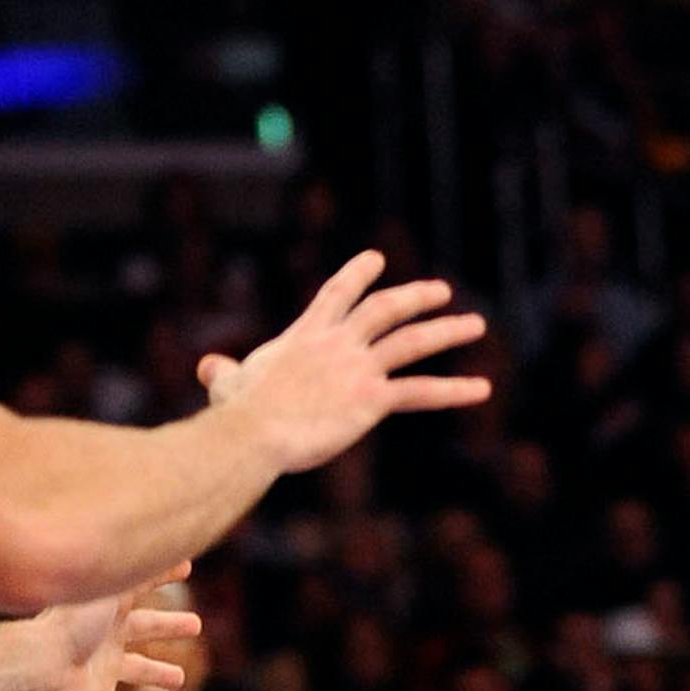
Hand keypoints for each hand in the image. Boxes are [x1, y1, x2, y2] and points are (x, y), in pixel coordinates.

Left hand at [23, 578, 199, 690]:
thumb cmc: (70, 625)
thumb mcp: (112, 591)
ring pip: (135, 671)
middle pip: (145, 628)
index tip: (186, 567)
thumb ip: (140, 573)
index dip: (165, 575)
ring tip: (178, 680)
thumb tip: (173, 547)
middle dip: (168, 626)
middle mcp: (107, 637)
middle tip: (195, 626)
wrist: (38, 664)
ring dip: (154, 674)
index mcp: (111, 611)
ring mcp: (102, 669)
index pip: (142, 587)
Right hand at [198, 250, 490, 472]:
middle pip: (385, 308)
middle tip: (442, 291)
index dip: (358, 274)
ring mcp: (358, 368)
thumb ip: (223, 372)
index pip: (337, 293)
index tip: (376, 259)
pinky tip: (482, 389)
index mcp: (306, 335)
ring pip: (412, 341)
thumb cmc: (237, 414)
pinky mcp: (373, 399)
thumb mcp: (227, 384)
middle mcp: (337, 343)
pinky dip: (455, 390)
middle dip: (416, 297)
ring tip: (476, 324)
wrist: (253, 431)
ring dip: (448, 330)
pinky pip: (423, 392)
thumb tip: (207, 367)